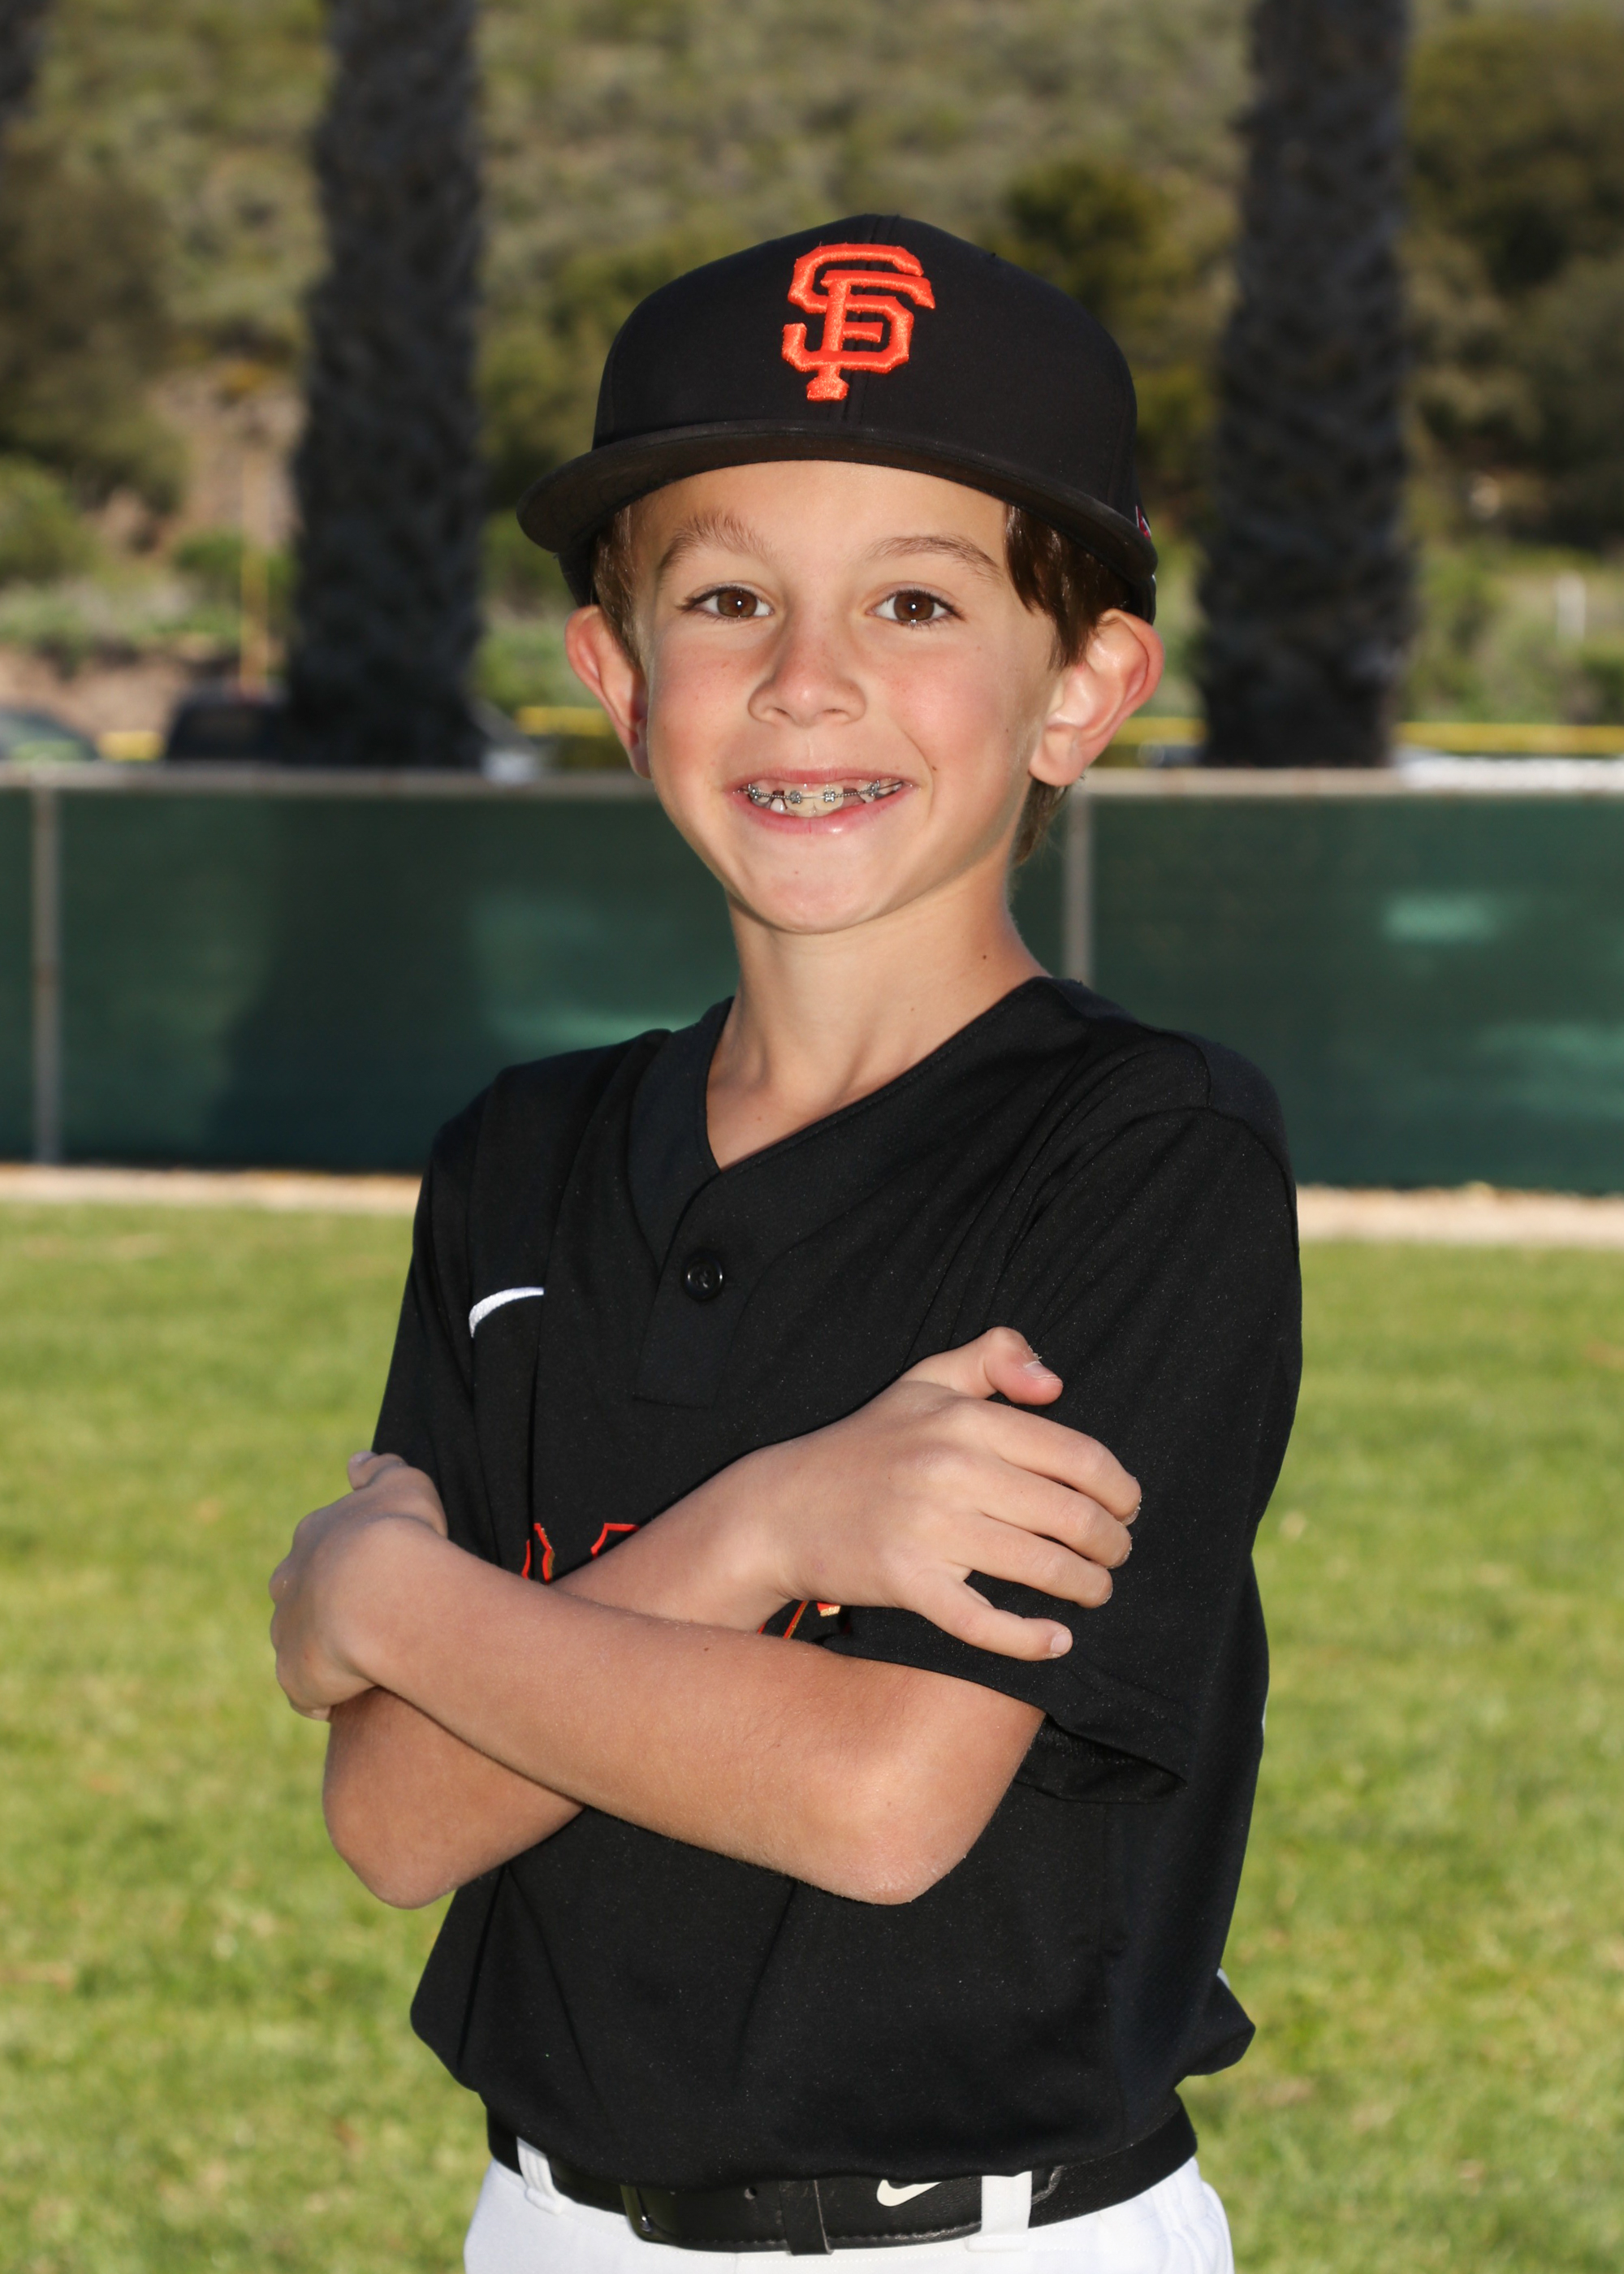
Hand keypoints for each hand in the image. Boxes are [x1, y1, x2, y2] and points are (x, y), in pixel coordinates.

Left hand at [269, 1453, 447, 1718]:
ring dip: (324, 1655)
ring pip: (298, 1646)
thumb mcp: (402, 1484)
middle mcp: (289, 1585)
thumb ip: (380, 1470)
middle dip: (321, 1609)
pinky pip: (306, 1694)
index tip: (374, 1577)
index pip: (317, 1551)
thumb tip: (356, 1461)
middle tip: (367, 1622)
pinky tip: (353, 1700)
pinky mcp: (295, 1678)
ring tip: (366, 1666)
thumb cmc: (400, 1533)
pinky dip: (325, 1698)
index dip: (344, 1564)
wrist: (380, 1593)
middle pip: (297, 1599)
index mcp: (312, 1539)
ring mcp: (287, 1633)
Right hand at [709, 1328, 1140, 1660]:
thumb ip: (992, 1357)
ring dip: (1087, 1586)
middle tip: (1116, 1553)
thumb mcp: (923, 1381)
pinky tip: (1056, 1641)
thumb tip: (1055, 1383)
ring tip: (1096, 1590)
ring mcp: (929, 1528)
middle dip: (1112, 1542)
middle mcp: (952, 1469)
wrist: (779, 1508)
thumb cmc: (864, 1445)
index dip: (1119, 1487)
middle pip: (1071, 1515)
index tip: (1126, 1506)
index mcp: (964, 1419)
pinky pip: (983, 1620)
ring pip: (1040, 1566)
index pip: (1077, 1455)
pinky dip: (1029, 1639)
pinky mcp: (907, 1581)